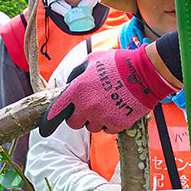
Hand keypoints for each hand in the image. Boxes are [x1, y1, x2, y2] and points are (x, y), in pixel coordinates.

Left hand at [39, 46, 177, 135]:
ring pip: (92, 128)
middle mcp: (87, 107)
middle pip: (74, 124)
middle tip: (89, 108)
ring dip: (96, 120)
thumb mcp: (91, 60)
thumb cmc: (117, 64)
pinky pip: (108, 130)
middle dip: (79, 117)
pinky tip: (118, 109)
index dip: (49, 122)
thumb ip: (76, 74)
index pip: (57, 112)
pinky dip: (111, 123)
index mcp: (77, 90)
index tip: (45, 129)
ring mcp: (103, 117)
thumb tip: (69, 85)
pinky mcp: (118, 124)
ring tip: (108, 105)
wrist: (144, 73)